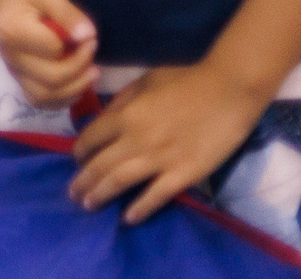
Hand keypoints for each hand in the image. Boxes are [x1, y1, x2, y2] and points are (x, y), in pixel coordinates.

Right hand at [0, 0, 98, 108]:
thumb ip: (68, 14)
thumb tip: (88, 36)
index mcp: (14, 31)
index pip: (53, 50)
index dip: (78, 46)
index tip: (90, 34)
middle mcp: (10, 56)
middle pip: (51, 79)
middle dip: (80, 68)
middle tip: (92, 50)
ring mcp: (13, 70)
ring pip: (45, 97)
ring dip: (74, 89)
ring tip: (91, 73)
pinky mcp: (20, 78)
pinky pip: (40, 101)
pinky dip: (61, 100)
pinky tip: (77, 86)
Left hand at [70, 61, 270, 221]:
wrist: (228, 91)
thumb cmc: (186, 81)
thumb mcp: (145, 81)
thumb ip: (122, 101)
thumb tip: (104, 119)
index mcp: (125, 114)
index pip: (91, 138)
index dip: (80, 152)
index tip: (77, 161)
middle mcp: (136, 139)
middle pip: (100, 165)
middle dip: (82, 181)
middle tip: (72, 194)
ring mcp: (160, 159)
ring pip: (120, 182)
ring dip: (100, 195)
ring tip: (88, 205)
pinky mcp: (184, 174)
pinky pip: (156, 196)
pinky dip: (140, 209)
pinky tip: (128, 218)